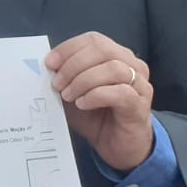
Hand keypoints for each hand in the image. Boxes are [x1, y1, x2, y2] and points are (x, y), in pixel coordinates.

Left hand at [44, 31, 153, 171]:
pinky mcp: (140, 105)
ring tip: (68, 96)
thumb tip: (46, 68)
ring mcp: (140, 85)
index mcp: (117, 56)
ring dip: (83, 80)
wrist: (118, 147)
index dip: (69, 48)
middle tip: (57, 84)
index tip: (49, 63)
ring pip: (112, 69)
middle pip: (102, 50)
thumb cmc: (97, 117)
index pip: (93, 39)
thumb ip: (64, 78)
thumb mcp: (74, 94)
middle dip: (73, 65)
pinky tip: (82, 104)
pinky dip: (96, 95)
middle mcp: (133, 66)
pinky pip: (120, 92)